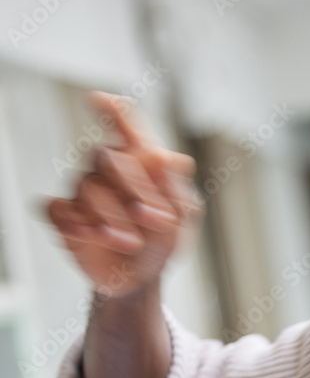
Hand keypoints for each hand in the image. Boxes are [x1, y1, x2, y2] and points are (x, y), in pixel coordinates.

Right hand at [45, 92, 203, 298]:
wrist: (142, 277)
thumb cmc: (163, 240)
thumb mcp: (183, 216)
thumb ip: (177, 187)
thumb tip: (167, 157)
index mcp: (140, 160)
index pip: (125, 125)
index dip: (113, 111)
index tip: (99, 99)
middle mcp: (107, 169)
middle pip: (108, 157)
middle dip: (136, 191)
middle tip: (158, 220)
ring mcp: (82, 191)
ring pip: (86, 187)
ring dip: (113, 217)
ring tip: (132, 242)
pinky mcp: (65, 216)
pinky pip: (58, 209)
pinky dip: (76, 223)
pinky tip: (92, 235)